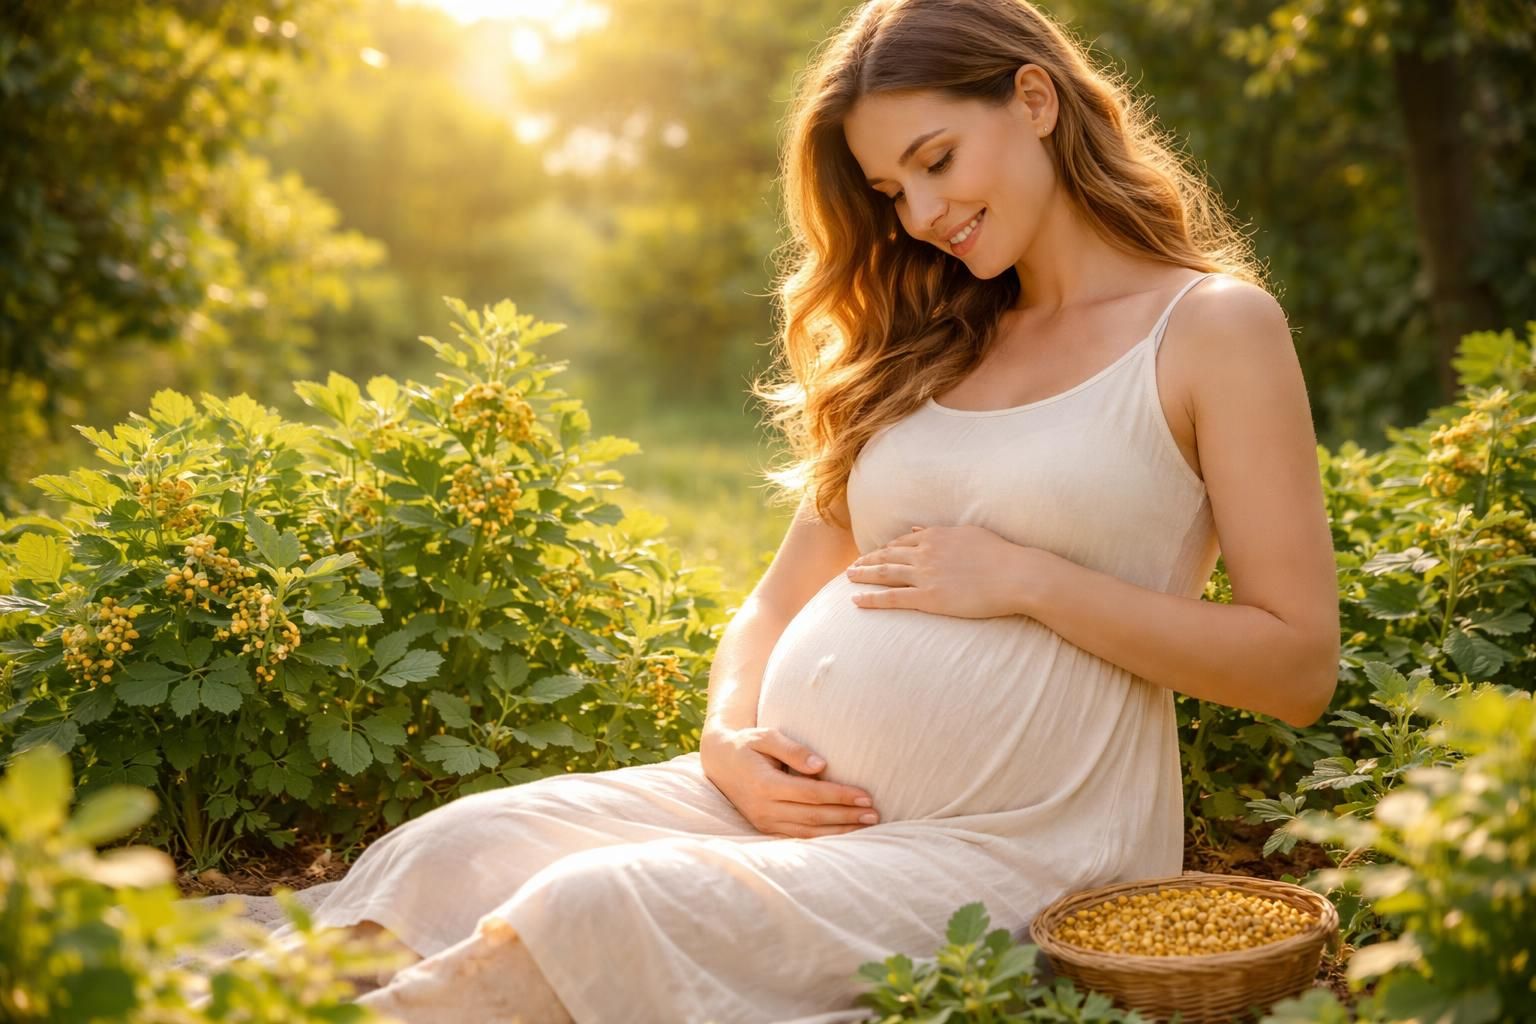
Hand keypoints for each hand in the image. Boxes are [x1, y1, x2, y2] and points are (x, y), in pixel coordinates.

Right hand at [699, 725, 880, 838]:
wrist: (720, 761)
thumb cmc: (748, 744)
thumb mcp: (766, 737)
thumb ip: (792, 750)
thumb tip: (821, 765)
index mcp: (765, 785)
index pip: (811, 794)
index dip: (840, 796)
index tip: (866, 796)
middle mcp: (764, 808)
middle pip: (813, 816)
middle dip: (846, 816)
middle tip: (874, 815)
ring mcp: (764, 821)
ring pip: (807, 831)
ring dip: (839, 830)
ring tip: (865, 826)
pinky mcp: (765, 828)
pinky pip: (798, 836)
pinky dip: (822, 837)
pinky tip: (843, 833)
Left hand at [844, 524, 1037, 618]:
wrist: (1015, 575)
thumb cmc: (1000, 555)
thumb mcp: (968, 533)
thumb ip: (940, 531)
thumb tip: (917, 530)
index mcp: (935, 537)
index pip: (901, 543)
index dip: (884, 550)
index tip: (873, 555)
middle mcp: (924, 553)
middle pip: (886, 557)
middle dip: (866, 561)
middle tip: (851, 567)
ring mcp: (924, 575)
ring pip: (883, 574)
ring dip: (862, 576)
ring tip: (848, 578)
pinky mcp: (929, 597)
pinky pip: (892, 598)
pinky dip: (871, 599)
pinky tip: (856, 600)